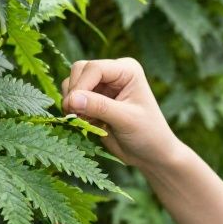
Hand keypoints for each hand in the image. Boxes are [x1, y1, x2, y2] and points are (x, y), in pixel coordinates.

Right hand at [61, 57, 178, 169]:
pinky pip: (73, 98)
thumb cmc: (148, 134)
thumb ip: (99, 107)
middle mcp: (113, 73)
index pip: (94, 68)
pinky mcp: (94, 100)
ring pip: (72, 84)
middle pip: (79, 70)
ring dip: (72, 102)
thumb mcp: (126, 119)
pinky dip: (73, 111)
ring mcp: (102, 86)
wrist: (151, 154)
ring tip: (85, 120)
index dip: (81, 86)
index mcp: (126, 70)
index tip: (73, 108)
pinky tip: (88, 123)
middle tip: (77, 116)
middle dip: (74, 93)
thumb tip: (71, 99)